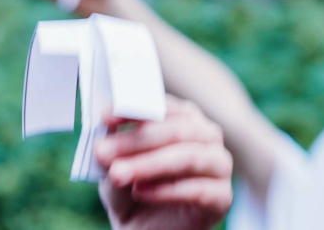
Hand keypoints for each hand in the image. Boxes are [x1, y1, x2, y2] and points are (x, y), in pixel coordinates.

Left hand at [96, 96, 232, 229]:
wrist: (143, 228)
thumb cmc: (130, 188)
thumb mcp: (113, 164)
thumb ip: (112, 147)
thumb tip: (106, 135)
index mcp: (183, 119)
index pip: (164, 106)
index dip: (135, 110)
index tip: (105, 117)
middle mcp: (207, 137)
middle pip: (177, 130)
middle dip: (136, 141)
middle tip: (102, 153)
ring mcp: (219, 166)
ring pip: (188, 157)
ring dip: (148, 165)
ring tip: (117, 174)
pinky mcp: (222, 197)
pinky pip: (198, 189)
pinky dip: (165, 190)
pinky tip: (139, 192)